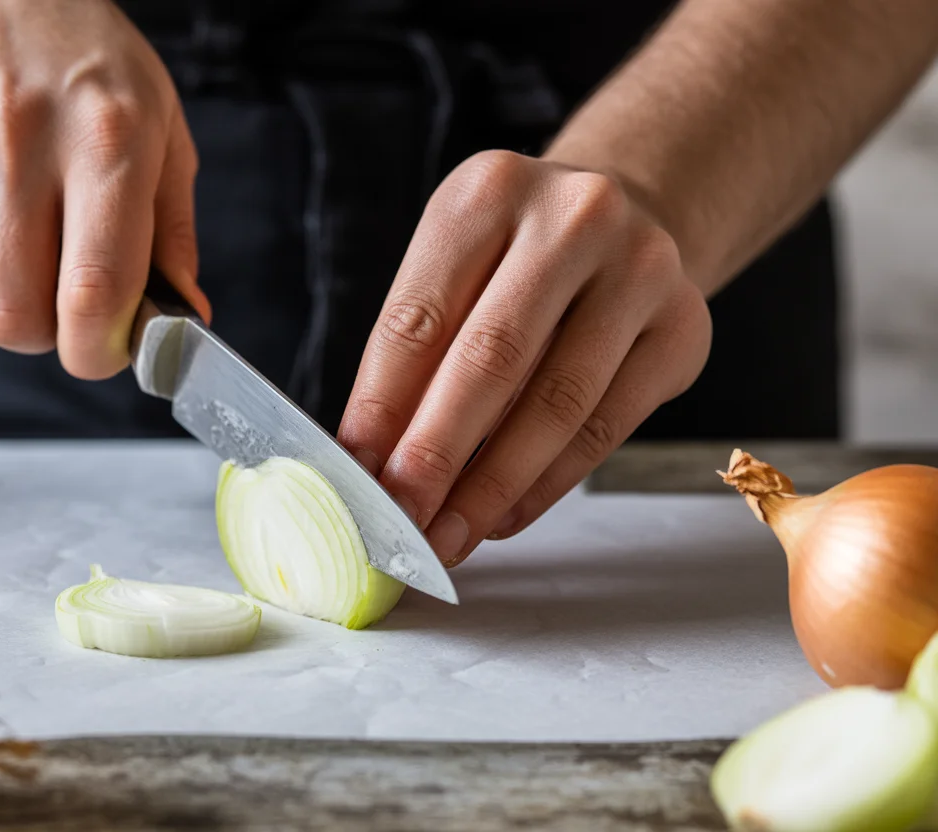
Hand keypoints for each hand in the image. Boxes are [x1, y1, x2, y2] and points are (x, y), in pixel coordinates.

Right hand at [0, 0, 209, 378]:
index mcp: (106, 140)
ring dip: (3, 308)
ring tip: (28, 256)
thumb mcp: (164, 133)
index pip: (94, 289)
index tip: (107, 350)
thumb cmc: (94, 70)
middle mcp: (18, 142)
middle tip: (67, 306)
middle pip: (13, 317)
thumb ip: (174, 235)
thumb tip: (184, 322)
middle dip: (47, 338)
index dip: (100, 350)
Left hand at [338, 151, 711, 565]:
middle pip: (490, 360)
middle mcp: (573, 218)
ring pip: (556, 403)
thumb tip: (369, 460)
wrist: (631, 218)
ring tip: (449, 534)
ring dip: (492, 486)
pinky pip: (606, 426)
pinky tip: (505, 515)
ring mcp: (640, 269)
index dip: (381, 409)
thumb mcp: (454, 270)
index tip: (356, 477)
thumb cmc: (516, 256)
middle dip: (436, 456)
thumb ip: (414, 354)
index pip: (418, 319)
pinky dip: (547, 483)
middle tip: (401, 520)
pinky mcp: (682, 329)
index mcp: (488, 192)